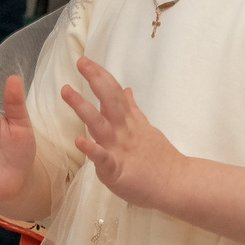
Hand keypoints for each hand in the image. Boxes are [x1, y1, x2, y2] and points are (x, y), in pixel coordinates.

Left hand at [62, 56, 188, 210]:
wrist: (177, 184)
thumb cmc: (159, 159)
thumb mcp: (146, 128)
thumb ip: (133, 110)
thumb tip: (126, 89)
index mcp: (129, 121)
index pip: (114, 92)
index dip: (100, 75)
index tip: (86, 60)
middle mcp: (124, 131)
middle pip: (109, 100)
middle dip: (95, 80)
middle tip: (81, 62)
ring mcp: (120, 149)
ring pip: (100, 125)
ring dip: (83, 108)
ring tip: (67, 92)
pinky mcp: (117, 171)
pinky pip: (103, 159)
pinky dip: (92, 150)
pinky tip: (79, 140)